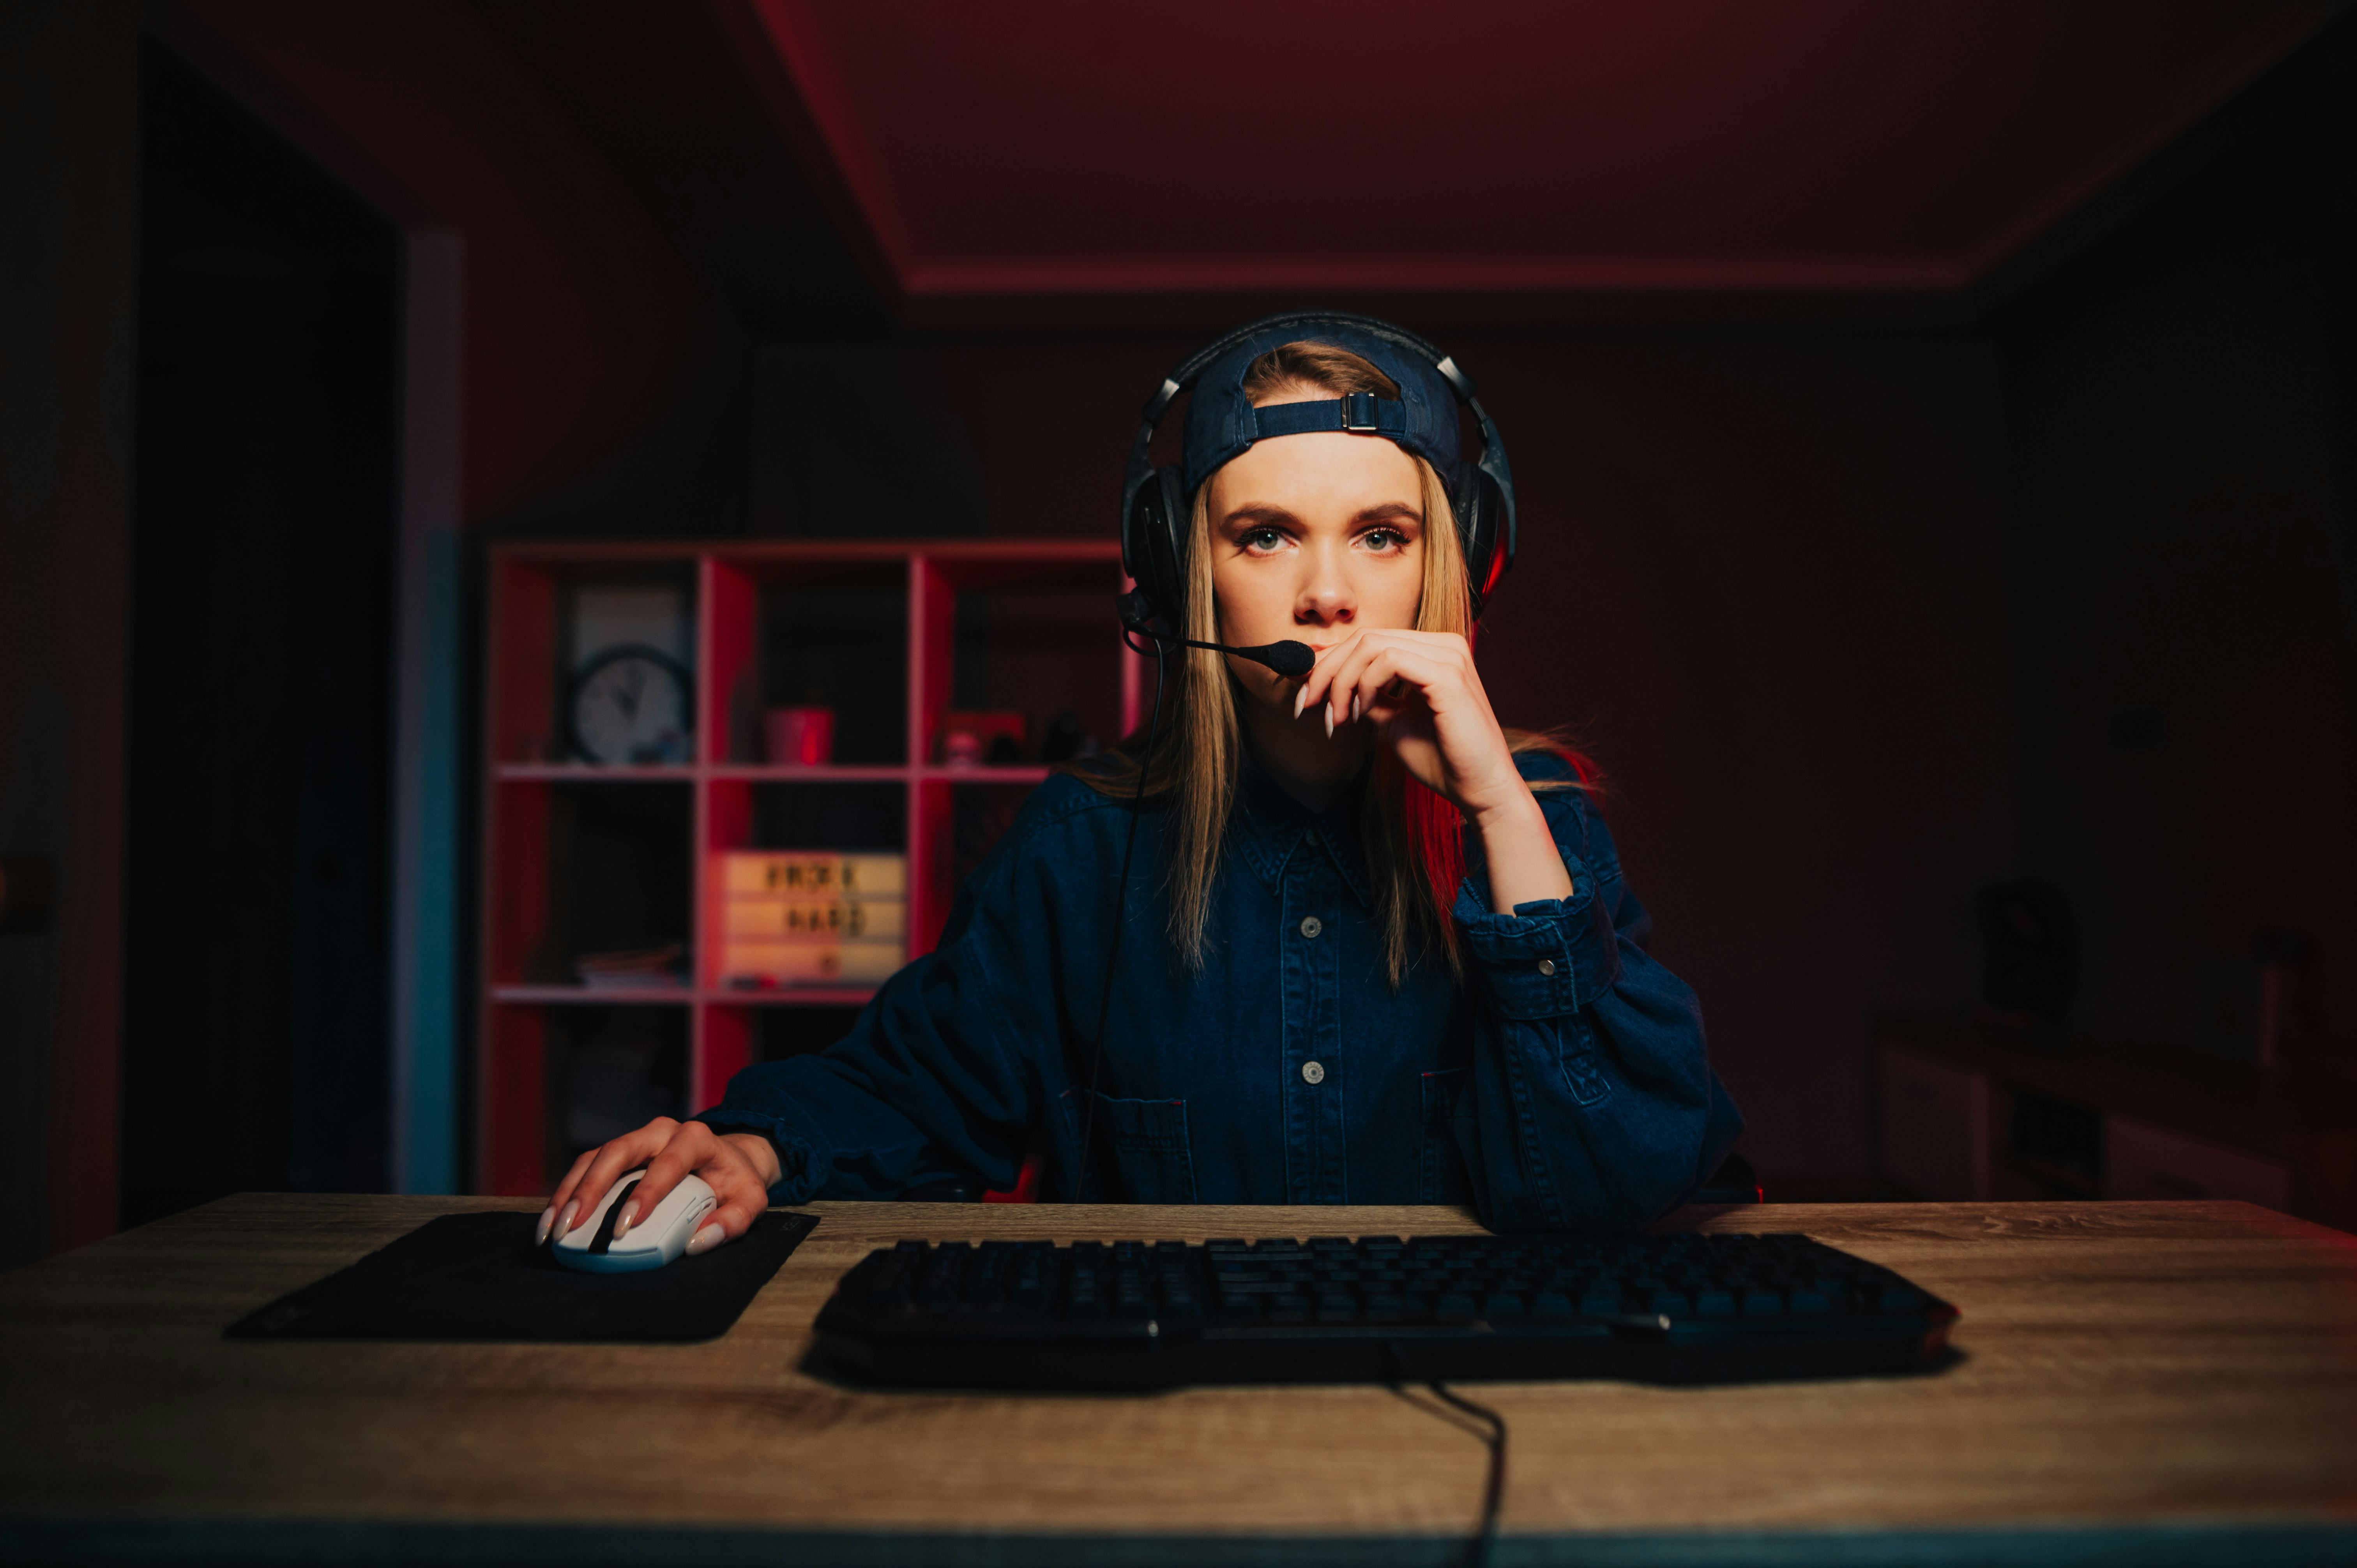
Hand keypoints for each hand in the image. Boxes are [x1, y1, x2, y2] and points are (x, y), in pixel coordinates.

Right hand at [540, 1117, 781, 1256]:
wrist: (729, 1159)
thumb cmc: (737, 1182)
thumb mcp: (751, 1201)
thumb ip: (733, 1222)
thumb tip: (697, 1244)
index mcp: (697, 1138)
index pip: (668, 1162)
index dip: (646, 1192)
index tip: (626, 1225)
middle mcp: (662, 1131)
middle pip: (619, 1151)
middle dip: (592, 1188)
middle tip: (572, 1226)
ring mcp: (637, 1138)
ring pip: (595, 1157)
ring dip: (570, 1192)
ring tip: (553, 1229)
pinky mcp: (619, 1152)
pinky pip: (587, 1166)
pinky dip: (567, 1192)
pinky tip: (553, 1221)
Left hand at [1291, 629, 1524, 822]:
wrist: (1478, 789)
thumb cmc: (1441, 759)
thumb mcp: (1393, 721)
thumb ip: (1368, 696)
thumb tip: (1326, 683)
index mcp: (1433, 651)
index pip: (1369, 641)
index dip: (1329, 663)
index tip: (1305, 695)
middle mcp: (1443, 645)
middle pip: (1365, 638)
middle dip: (1326, 671)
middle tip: (1307, 705)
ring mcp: (1448, 656)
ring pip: (1372, 645)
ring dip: (1342, 681)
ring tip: (1337, 718)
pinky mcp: (1447, 675)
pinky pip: (1388, 660)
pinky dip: (1364, 685)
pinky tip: (1359, 713)